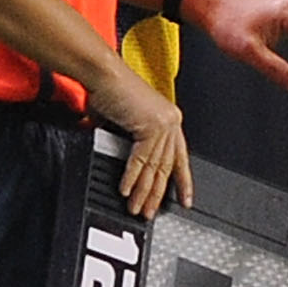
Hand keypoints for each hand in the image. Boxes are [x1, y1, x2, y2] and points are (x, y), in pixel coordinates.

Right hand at [88, 65, 193, 215]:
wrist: (102, 75)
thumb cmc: (109, 91)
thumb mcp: (123, 123)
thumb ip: (128, 143)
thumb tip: (124, 166)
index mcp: (168, 118)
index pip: (179, 156)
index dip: (182, 180)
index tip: (185, 198)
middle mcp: (170, 120)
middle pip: (167, 166)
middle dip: (157, 193)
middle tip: (150, 211)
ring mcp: (163, 123)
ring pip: (155, 166)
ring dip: (143, 191)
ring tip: (137, 208)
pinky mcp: (151, 126)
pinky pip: (141, 160)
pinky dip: (132, 177)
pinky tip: (126, 190)